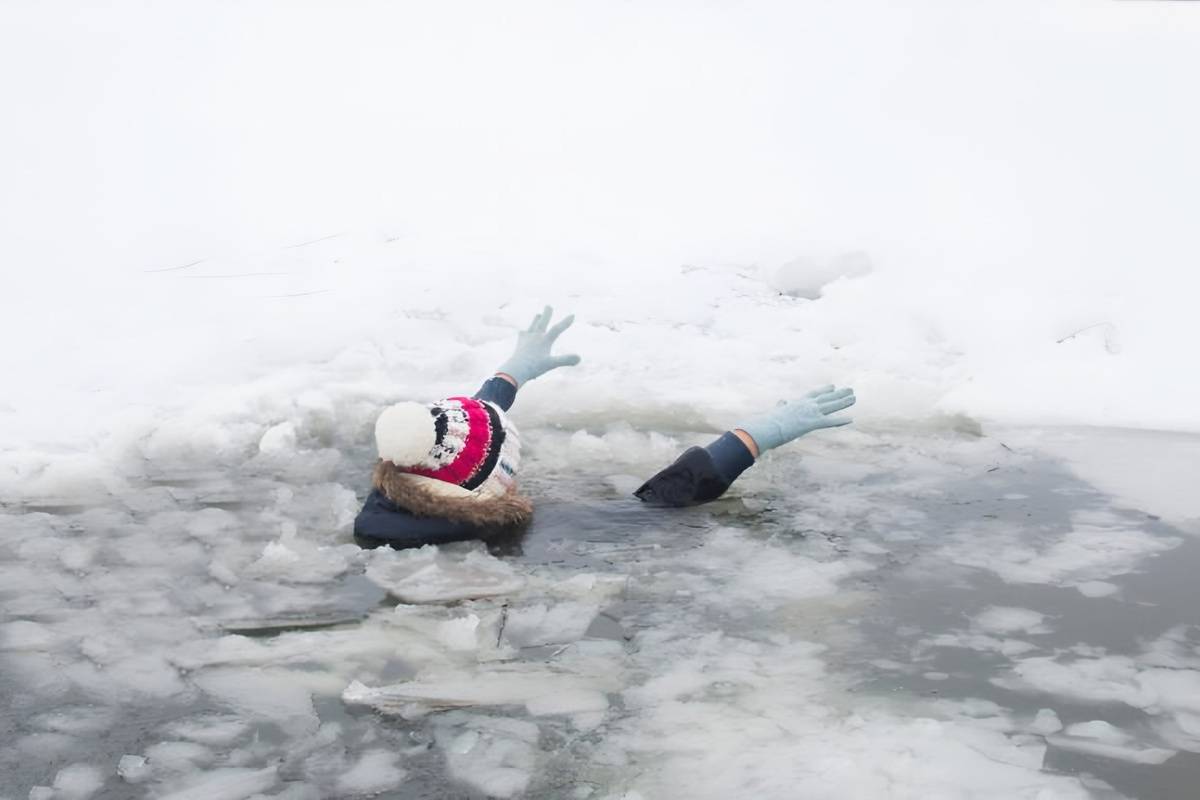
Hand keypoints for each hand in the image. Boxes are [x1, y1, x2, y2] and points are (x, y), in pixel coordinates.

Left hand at [495, 306, 580, 386]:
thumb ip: (566, 360)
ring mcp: (526, 339)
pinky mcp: (519, 344)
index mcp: (544, 340)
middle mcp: (535, 336)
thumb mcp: (551, 364)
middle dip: (547, 314)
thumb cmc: (534, 367)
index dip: (565, 322)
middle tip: (548, 306)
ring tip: (537, 315)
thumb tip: (580, 358)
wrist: (515, 369)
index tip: (572, 315)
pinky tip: (523, 333)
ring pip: (532, 326)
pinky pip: (522, 336)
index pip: (557, 329)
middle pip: (542, 322)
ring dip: (536, 320)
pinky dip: (525, 333)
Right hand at [735, 385, 855, 453]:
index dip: (825, 391)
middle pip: (826, 398)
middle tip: (850, 390)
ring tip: (854, 398)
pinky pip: (830, 421)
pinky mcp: (812, 423)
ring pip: (831, 406)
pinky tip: (851, 419)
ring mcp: (810, 412)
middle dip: (839, 394)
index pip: (814, 394)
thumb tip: (781, 402)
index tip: (833, 387)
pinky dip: (841, 420)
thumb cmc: (769, 422)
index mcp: (798, 403)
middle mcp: (806, 405)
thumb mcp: (777, 412)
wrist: (767, 427)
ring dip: (844, 402)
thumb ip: (782, 406)